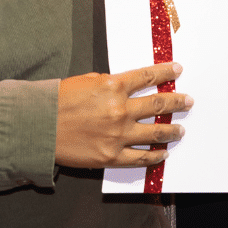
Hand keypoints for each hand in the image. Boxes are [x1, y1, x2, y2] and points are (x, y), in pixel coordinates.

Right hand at [55, 61, 191, 168]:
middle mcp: (120, 110)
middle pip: (159, 105)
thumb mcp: (86, 81)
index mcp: (113, 86)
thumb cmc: (59, 101)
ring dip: (172, 130)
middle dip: (177, 102)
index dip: (166, 73)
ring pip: (156, 133)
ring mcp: (118, 135)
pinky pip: (141, 158)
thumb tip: (129, 87)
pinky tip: (163, 153)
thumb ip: (110, 84)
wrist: (39, 127)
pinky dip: (155, 156)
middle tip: (188, 101)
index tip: (178, 70)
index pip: (148, 77)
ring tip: (180, 129)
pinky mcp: (112, 156)